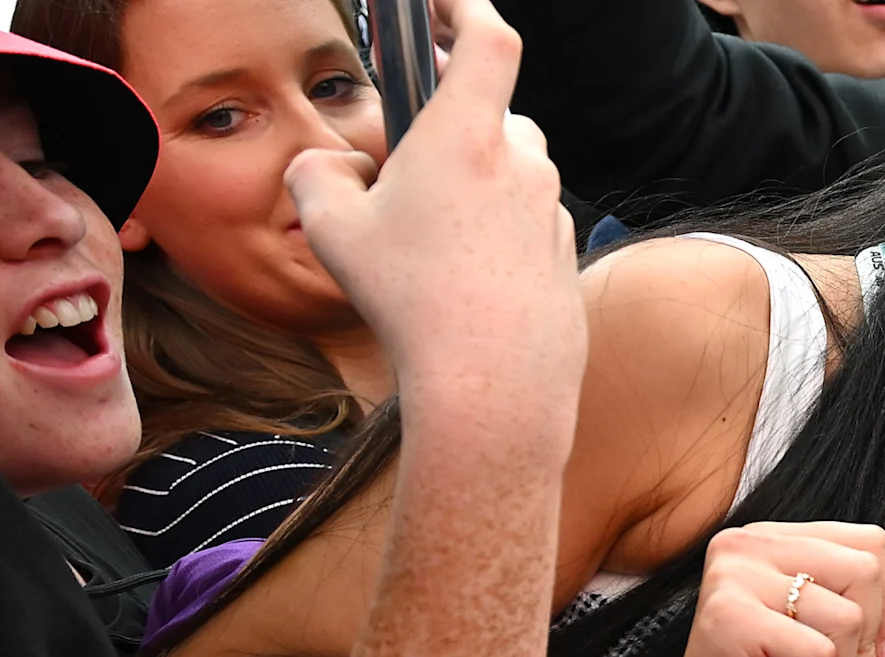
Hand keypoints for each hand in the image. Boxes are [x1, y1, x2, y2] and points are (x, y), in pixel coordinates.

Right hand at [284, 0, 580, 436]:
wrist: (492, 390)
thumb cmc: (413, 305)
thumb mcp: (332, 230)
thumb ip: (317, 176)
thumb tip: (330, 169)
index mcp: (469, 136)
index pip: (488, 38)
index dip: (465, 6)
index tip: (440, 1)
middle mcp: (523, 166)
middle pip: (495, 115)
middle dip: (455, 123)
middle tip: (413, 153)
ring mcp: (553, 214)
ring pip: (513, 175)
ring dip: (475, 185)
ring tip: (427, 235)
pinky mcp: (567, 259)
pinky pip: (527, 229)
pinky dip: (496, 238)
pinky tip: (462, 284)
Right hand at [664, 516, 884, 656]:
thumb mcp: (832, 633)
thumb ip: (879, 583)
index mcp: (778, 539)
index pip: (871, 544)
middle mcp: (750, 544)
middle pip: (866, 573)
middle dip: (867, 648)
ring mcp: (734, 574)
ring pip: (845, 617)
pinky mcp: (727, 616)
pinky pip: (814, 652)